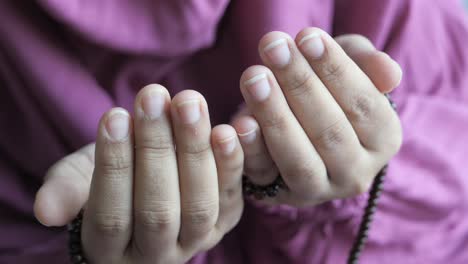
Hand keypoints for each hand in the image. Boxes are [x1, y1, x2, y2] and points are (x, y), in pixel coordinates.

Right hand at [34, 86, 243, 262]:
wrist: (147, 183)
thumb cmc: (110, 180)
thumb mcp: (81, 180)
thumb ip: (66, 190)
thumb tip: (46, 210)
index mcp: (110, 249)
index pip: (110, 215)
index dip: (113, 166)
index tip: (114, 116)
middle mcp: (156, 254)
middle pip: (158, 211)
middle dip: (156, 149)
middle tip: (154, 97)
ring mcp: (194, 241)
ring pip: (198, 205)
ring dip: (194, 150)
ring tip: (188, 102)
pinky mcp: (224, 223)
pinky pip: (232, 199)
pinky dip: (231, 165)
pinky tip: (226, 130)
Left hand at [231, 29, 402, 206]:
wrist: (300, 121)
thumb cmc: (329, 89)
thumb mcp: (351, 68)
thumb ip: (368, 65)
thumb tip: (389, 74)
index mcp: (384, 140)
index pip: (363, 105)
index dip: (335, 70)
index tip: (307, 36)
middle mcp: (356, 172)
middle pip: (329, 131)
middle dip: (299, 85)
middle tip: (273, 48)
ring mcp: (317, 190)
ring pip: (298, 159)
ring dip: (275, 116)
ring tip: (254, 77)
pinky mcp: (280, 195)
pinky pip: (264, 175)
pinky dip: (251, 148)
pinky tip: (241, 120)